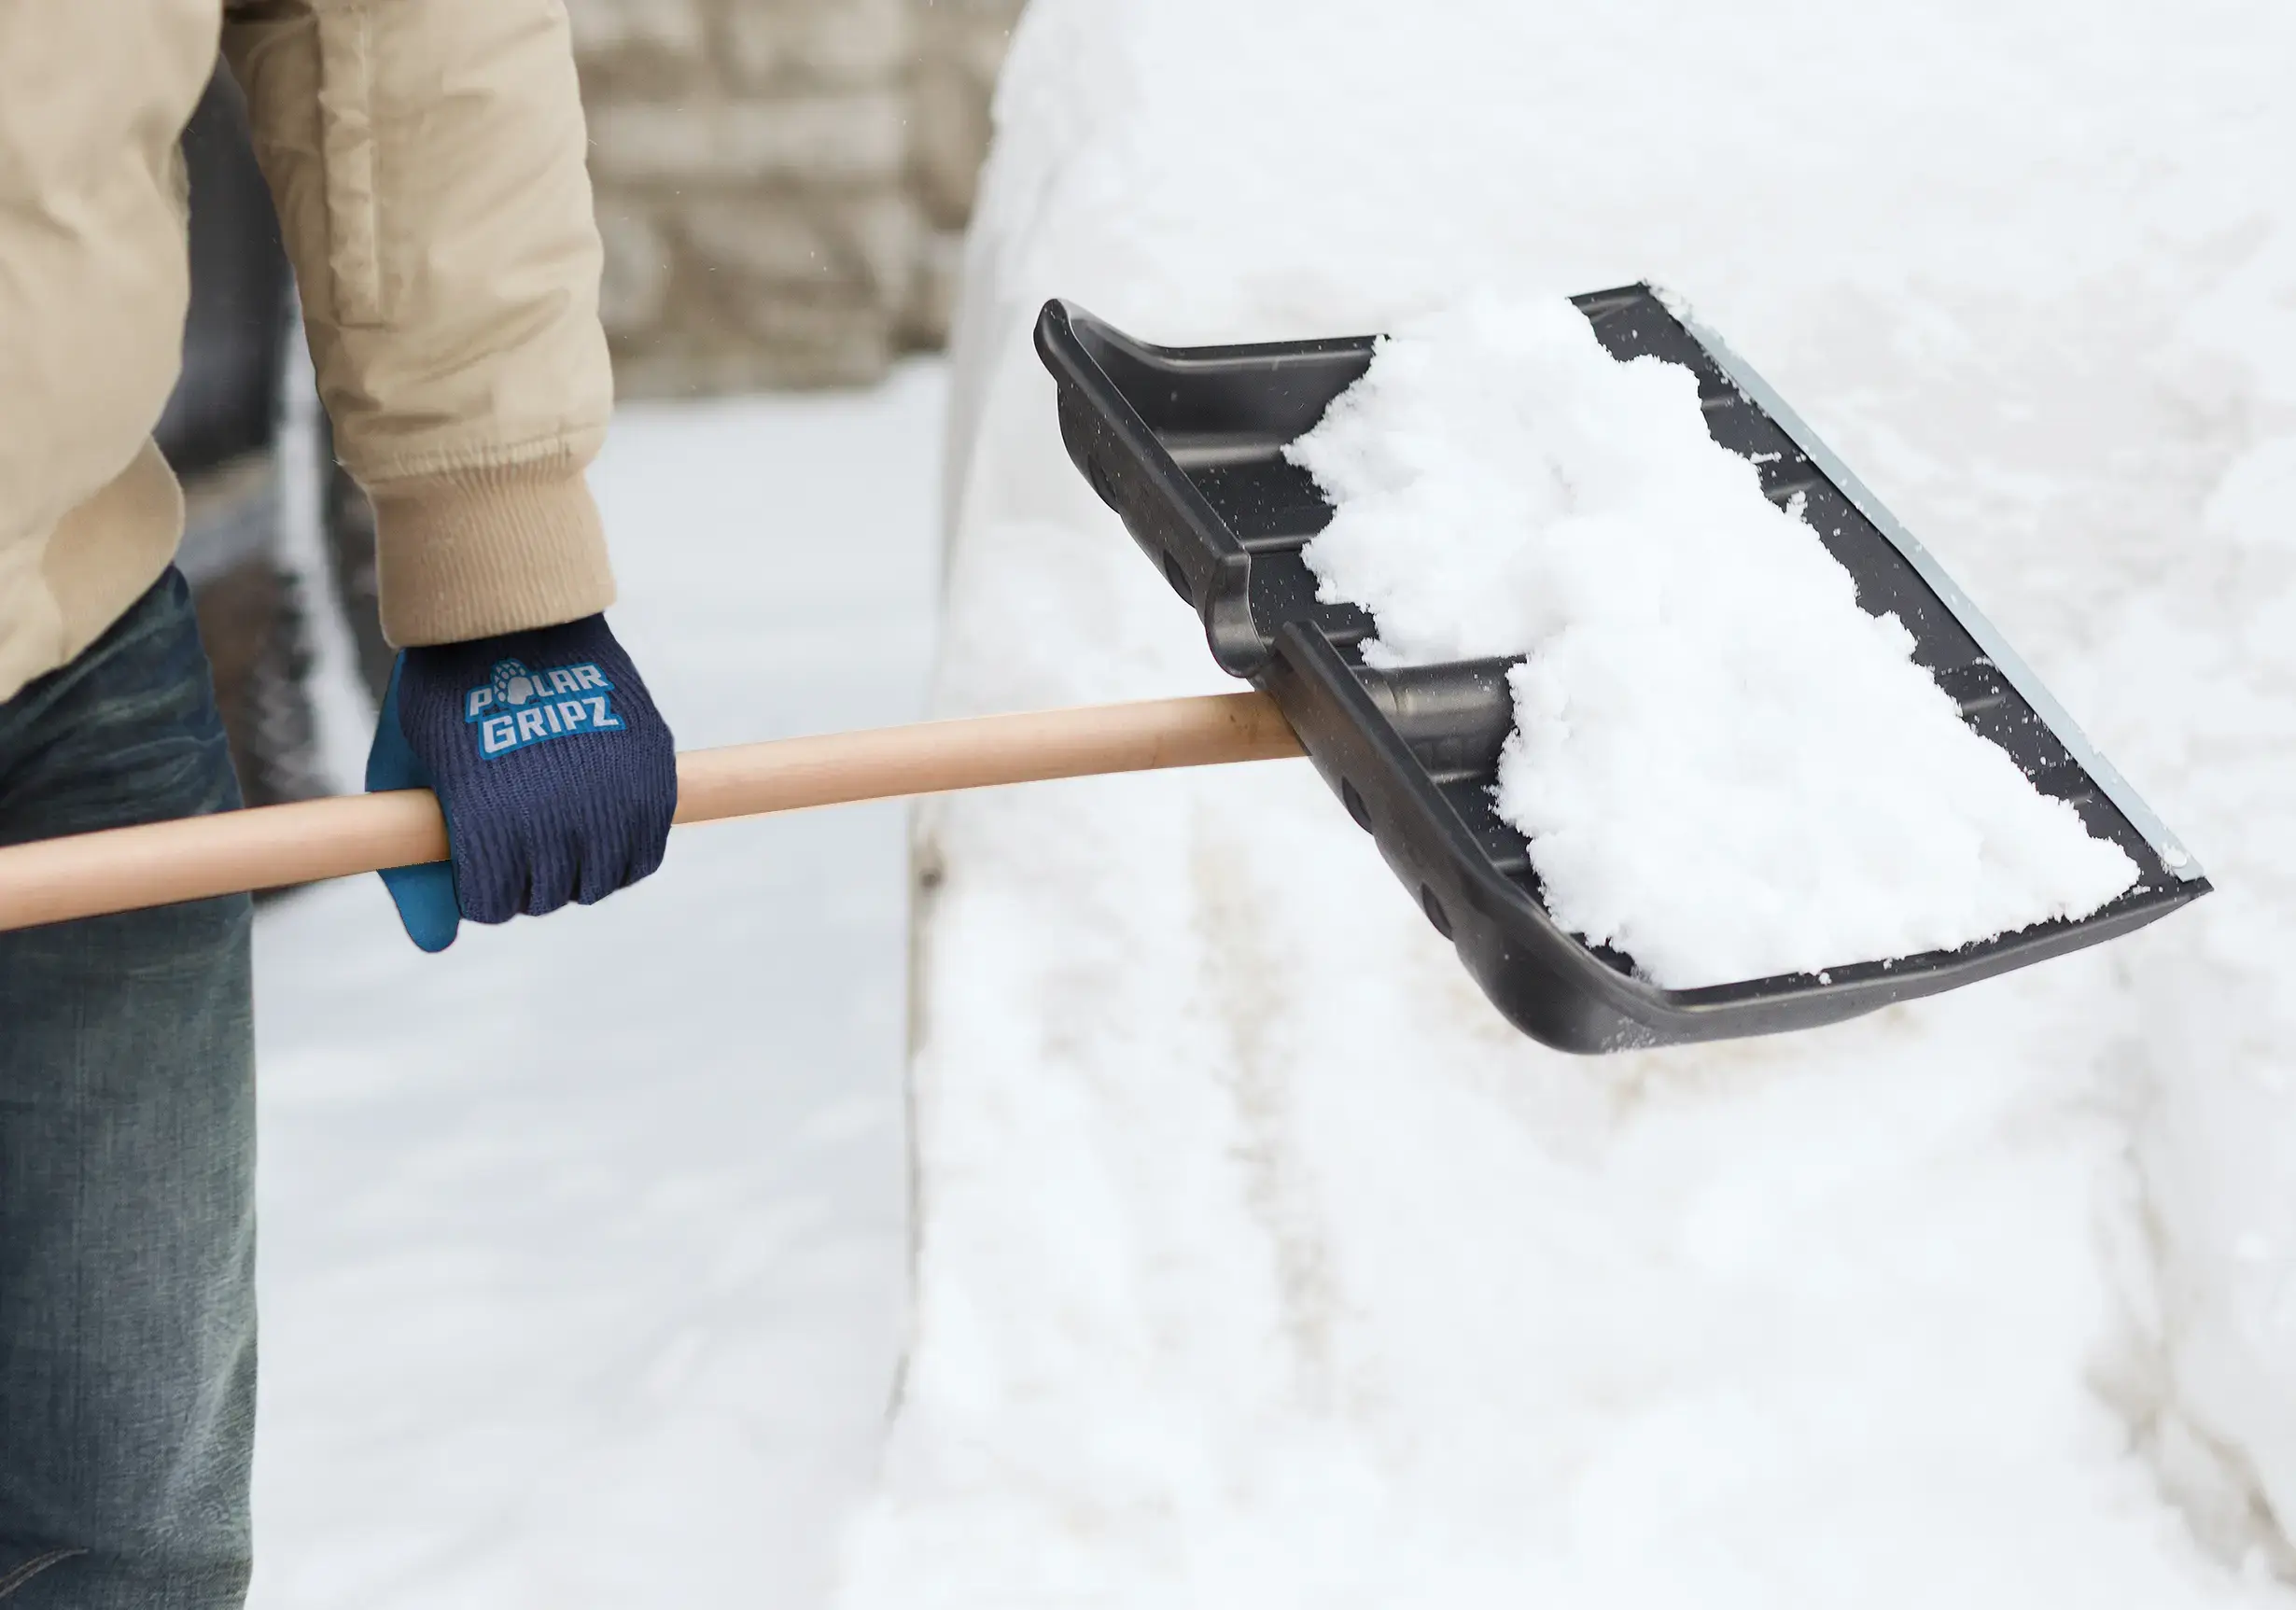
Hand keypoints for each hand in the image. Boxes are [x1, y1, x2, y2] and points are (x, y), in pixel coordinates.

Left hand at [364, 615, 676, 950]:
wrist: (514, 620)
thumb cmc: (447, 702)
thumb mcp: (406, 778)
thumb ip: (414, 869)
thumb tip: (437, 947)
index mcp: (490, 824)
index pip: (491, 905)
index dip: (478, 887)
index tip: (475, 857)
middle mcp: (557, 819)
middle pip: (547, 899)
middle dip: (526, 880)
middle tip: (517, 839)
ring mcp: (611, 798)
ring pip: (599, 884)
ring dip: (577, 871)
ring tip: (558, 834)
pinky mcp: (652, 778)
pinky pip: (645, 854)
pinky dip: (624, 854)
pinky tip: (599, 829)